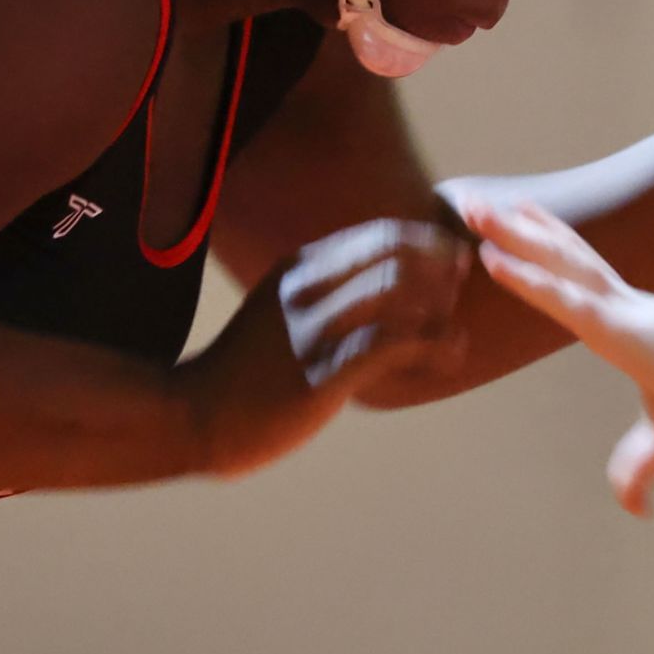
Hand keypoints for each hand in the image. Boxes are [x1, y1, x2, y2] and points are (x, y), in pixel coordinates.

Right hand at [175, 217, 469, 476]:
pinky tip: (450, 355)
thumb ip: (322, 291)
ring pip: (398, 291)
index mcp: (299, 267)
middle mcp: (308, 288)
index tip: (453, 259)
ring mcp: (314, 330)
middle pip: (394, 253)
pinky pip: (394, 344)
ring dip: (440, 307)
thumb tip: (381, 284)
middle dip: (440, 264)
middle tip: (461, 285)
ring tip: (455, 332)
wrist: (191, 418)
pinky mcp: (322, 374)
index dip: (426, 242)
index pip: (379, 234)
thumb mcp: (278, 312)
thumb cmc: (244, 371)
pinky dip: (435, 344)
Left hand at [463, 198, 653, 515]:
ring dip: (508, 236)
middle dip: (518, 230)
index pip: (582, 279)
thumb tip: (636, 510)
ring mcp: (614, 310)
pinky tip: (490, 259)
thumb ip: (641, 470)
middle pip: (558, 257)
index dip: (553, 251)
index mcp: (631, 324)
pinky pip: (558, 295)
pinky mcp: (613, 322)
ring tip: (472, 208)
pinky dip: (522, 277)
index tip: (526, 225)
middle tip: (480, 205)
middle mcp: (617, 307)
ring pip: (552, 263)